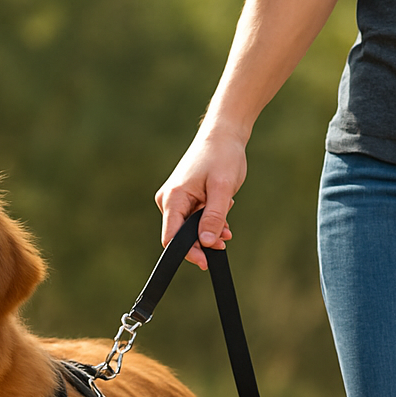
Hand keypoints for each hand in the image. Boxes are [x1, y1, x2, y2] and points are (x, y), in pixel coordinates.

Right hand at [155, 126, 245, 269]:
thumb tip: (206, 242)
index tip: (205, 262)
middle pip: (180, 235)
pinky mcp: (184, 198)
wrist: (224, 134)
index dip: (188, 253)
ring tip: (227, 228)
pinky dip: (208, 222)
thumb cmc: (222, 155)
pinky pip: (193, 219)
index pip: (172, 238)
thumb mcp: (223, 188)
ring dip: (208, 231)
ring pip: (189, 228)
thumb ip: (214, 217)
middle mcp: (168, 200)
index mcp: (173, 198)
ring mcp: (175, 199)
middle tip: (224, 241)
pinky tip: (222, 217)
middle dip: (202, 241)